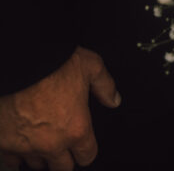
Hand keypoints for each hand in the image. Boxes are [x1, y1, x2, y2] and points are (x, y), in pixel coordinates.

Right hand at [0, 48, 119, 170]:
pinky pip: (12, 162)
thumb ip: (105, 84)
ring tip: (43, 140)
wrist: (19, 62)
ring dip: (42, 155)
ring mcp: (27, 147)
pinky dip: (17, 156)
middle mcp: (52, 143)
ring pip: (38, 165)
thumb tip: (113, 99)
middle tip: (63, 142)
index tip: (84, 144)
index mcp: (76, 128)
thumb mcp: (90, 65)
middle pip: (63, 168)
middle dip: (65, 157)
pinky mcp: (5, 144)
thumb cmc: (52, 63)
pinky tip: (21, 146)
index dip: (87, 150)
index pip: (87, 156)